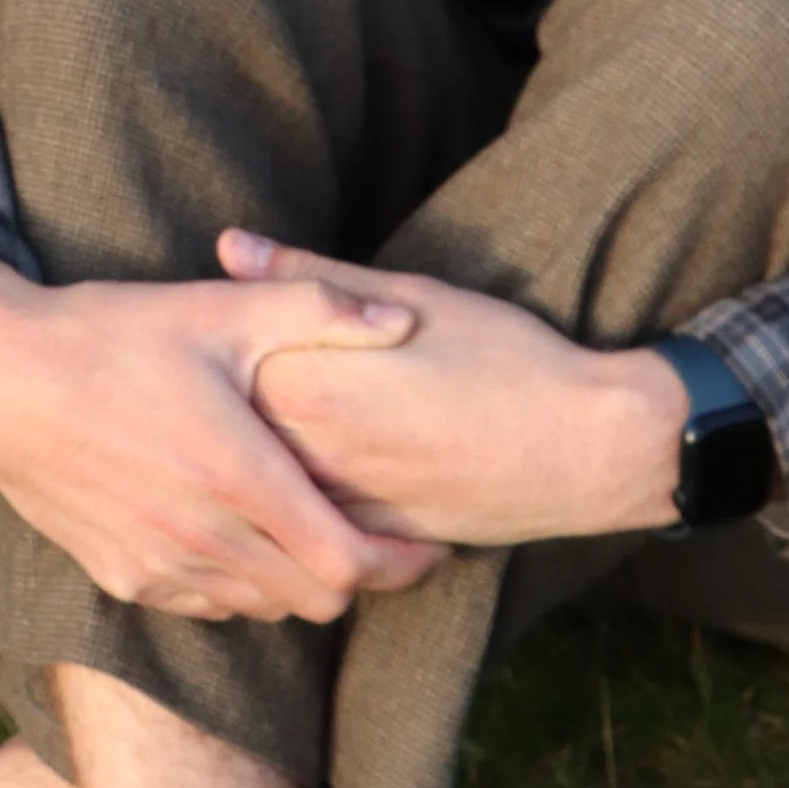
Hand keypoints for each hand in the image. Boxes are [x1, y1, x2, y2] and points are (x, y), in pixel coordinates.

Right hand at [0, 253, 446, 623]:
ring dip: (300, 582)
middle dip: (361, 577)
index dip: (402, 566)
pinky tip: (245, 536)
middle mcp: (200, 536)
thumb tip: (405, 320)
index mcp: (236, 475)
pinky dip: (242, 586)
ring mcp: (157, 566)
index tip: (431, 546)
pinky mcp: (122, 578)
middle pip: (315, 599)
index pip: (347, 564)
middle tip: (384, 539)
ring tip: (319, 534)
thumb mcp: (219, 308)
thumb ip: (320, 309)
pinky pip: (208, 606)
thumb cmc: (113, 334)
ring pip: (263, 608)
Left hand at [222, 232, 688, 547]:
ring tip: (246, 432)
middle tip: (208, 384)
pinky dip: (299, 506)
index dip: (206, 349)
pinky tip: (300, 479)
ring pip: (267, 488)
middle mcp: (314, 456)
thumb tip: (229, 245)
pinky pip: (313, 528)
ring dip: (253, 463)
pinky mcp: (374, 542)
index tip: (202, 336)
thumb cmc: (505, 355)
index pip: (216, 367)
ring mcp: (342, 508)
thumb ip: (309, 275)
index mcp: (309, 385)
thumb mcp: (410, 294)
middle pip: (231, 434)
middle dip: (217, 411)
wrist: (586, 448)